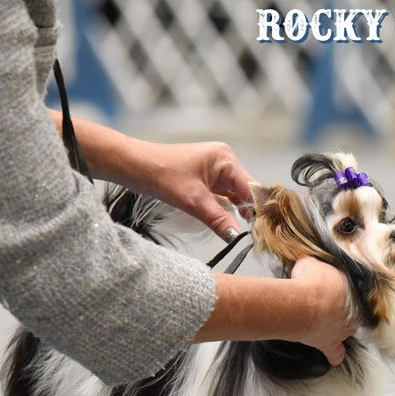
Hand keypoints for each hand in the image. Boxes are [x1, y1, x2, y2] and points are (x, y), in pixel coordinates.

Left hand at [129, 141, 254, 239]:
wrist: (134, 166)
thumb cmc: (161, 175)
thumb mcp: (193, 202)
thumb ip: (218, 219)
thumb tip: (236, 236)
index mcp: (225, 159)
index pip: (251, 187)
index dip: (256, 208)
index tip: (260, 230)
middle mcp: (224, 160)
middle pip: (245, 190)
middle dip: (247, 210)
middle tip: (252, 234)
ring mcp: (216, 168)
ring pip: (234, 193)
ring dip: (236, 210)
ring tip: (240, 229)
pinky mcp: (206, 176)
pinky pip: (223, 194)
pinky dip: (225, 207)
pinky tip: (226, 219)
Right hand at [289, 257, 354, 365]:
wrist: (304, 303)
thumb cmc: (311, 280)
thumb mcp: (312, 262)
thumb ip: (315, 264)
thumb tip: (308, 262)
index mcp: (354, 292)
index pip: (354, 292)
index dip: (343, 291)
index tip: (332, 289)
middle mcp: (353, 312)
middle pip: (350, 311)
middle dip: (339, 307)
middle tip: (324, 303)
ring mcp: (343, 330)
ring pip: (344, 330)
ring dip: (335, 327)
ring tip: (321, 322)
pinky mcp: (330, 343)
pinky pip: (336, 354)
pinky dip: (334, 356)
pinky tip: (333, 358)